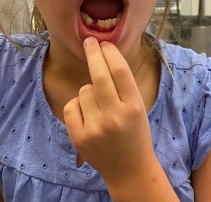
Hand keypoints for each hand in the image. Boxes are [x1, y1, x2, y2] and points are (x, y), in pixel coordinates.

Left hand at [63, 37, 155, 183]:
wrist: (130, 169)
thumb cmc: (135, 133)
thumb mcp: (138, 108)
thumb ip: (123, 88)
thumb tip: (102, 58)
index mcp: (134, 106)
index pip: (120, 71)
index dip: (110, 53)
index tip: (103, 43)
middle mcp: (116, 115)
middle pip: (100, 75)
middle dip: (93, 54)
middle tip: (89, 41)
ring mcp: (96, 127)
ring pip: (84, 91)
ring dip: (89, 92)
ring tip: (99, 108)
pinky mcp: (80, 137)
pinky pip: (72, 106)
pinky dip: (78, 106)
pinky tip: (88, 116)